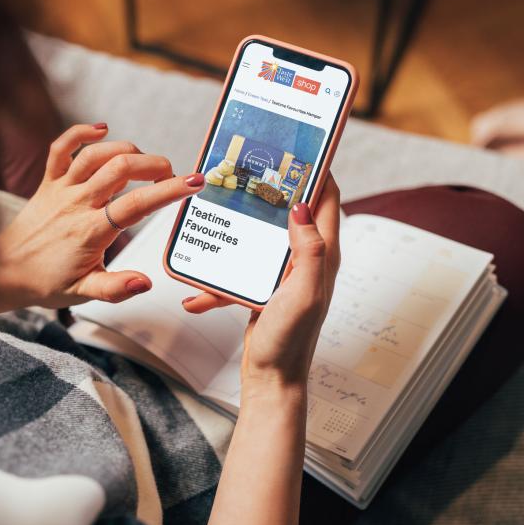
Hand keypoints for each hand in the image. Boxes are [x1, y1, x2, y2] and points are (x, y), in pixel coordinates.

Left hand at [0, 124, 204, 317]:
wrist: (4, 271)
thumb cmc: (45, 282)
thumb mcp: (83, 293)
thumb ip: (116, 288)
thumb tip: (145, 282)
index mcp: (91, 232)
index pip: (137, 205)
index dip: (169, 191)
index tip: (193, 183)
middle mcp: (77, 204)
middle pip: (121, 169)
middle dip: (154, 165)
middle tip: (172, 174)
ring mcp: (61, 189)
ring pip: (97, 154)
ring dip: (127, 150)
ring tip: (145, 162)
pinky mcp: (48, 181)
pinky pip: (61, 148)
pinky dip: (81, 133)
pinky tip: (102, 129)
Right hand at [182, 173, 340, 392]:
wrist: (272, 378)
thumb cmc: (291, 340)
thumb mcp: (304, 294)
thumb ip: (309, 251)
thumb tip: (301, 206)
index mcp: (323, 255)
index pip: (327, 198)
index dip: (318, 169)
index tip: (298, 146)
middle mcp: (307, 258)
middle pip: (292, 209)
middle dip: (271, 188)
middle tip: (247, 168)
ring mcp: (284, 272)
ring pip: (262, 235)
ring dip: (241, 227)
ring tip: (218, 212)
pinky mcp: (263, 285)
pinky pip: (240, 269)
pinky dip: (219, 278)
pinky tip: (197, 292)